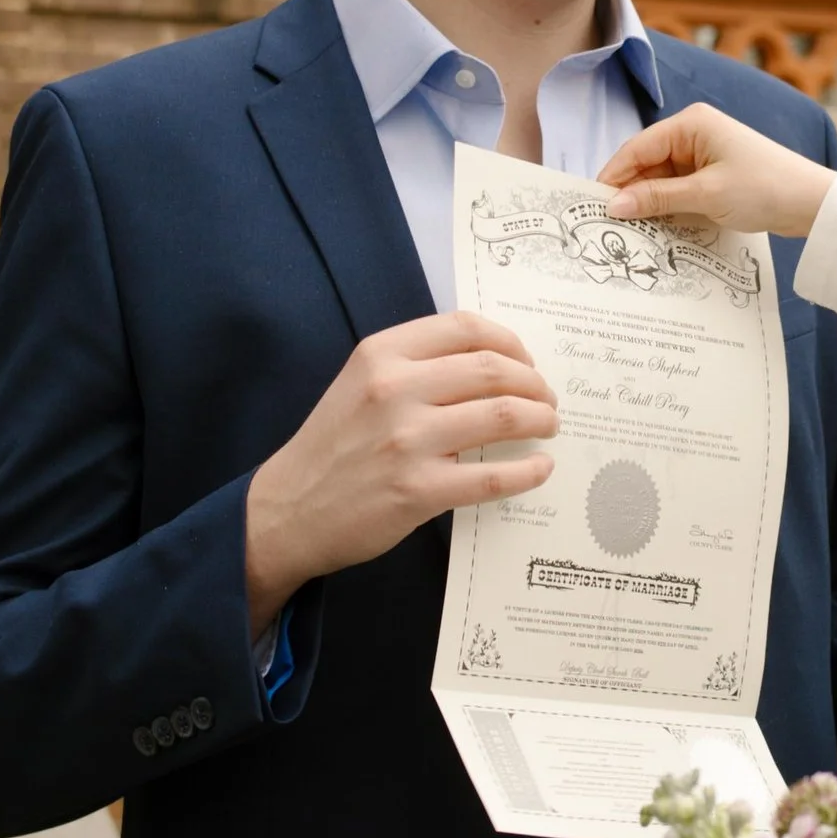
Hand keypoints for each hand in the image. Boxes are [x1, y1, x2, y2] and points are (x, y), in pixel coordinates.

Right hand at [243, 313, 557, 629]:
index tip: (526, 361)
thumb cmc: (333, 445)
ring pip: (502, 415)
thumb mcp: (360, 383)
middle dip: (534, 383)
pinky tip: (539, 469)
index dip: (510, 342)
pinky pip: (493, 476)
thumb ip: (415, 366)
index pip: (465, 328)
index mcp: (381, 354)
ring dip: (540, 419)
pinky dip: (528, 471)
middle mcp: (394, 389)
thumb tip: (492, 365)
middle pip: (493, 369)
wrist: (289, 509)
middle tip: (547, 399)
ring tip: (547, 426)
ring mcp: (407, 441)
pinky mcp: (418, 490)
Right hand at [598, 102, 836, 238]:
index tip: (592, 204)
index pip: (638, 148)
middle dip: (630, 192)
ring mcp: (705, 153)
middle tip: (607, 224)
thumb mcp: (705, 194)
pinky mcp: (714, 174)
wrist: (813, 203)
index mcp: (691, 123)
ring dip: (650, 203)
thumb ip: (657, 198)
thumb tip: (614, 206)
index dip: (614, 176)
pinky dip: (669, 206)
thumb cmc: (764, 188)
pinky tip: (658, 227)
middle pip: (647, 163)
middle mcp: (695, 132)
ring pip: (662, 179)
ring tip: (630, 231)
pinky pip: (679, 189)